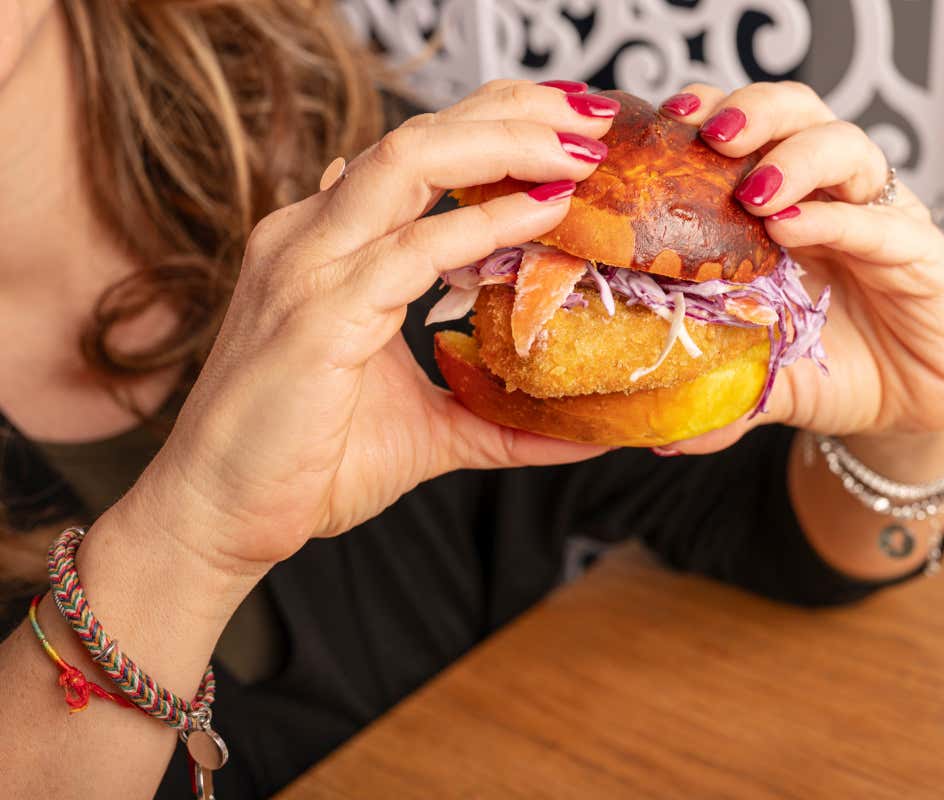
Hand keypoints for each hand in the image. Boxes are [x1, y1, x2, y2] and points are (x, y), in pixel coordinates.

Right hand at [125, 80, 618, 577]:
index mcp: (331, 246)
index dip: (496, 126)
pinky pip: (409, 250)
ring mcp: (308, 267)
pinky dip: (482, 224)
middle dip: (511, 113)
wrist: (217, 514)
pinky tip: (542, 212)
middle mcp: (314, 237)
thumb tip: (578, 429)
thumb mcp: (428, 424)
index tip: (573, 129)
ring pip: (409, 162)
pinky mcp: (316, 314)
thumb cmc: (307, 462)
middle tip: (590, 118)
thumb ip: (499, 413)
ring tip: (578, 149)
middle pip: (419, 136)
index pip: (418, 155)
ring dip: (502, 145)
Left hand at [656, 82, 943, 452]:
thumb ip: (713, 391)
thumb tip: (653, 436)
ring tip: (755, 192)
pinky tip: (797, 227)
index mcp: (780, 205)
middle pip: (797, 112)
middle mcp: (830, 196)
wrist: (908, 409)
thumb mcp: (759, 378)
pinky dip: (838, 218)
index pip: (746, 132)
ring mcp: (879, 217)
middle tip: (712, 137)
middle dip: (754, 111)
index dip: (708, 114)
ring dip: (796, 157)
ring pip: (846, 146)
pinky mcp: (921, 254)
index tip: (665, 125)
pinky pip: (883, 223)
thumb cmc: (831, 370)